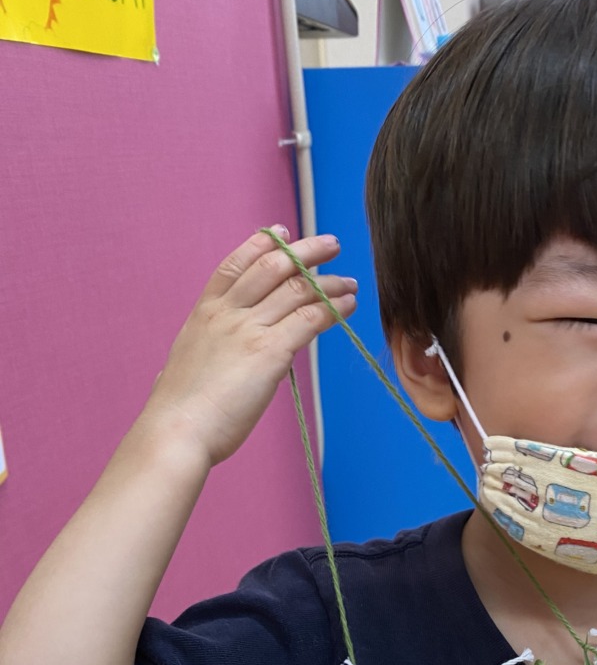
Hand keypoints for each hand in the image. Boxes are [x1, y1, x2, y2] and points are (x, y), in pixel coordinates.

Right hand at [145, 227, 358, 465]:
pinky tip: (348, 306)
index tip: (281, 234)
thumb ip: (205, 351)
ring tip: (350, 282)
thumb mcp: (186, 366)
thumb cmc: (178, 412)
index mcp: (204, 314)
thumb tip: (211, 359)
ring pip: (297, 290)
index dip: (261, 246)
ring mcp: (249, 329)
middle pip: (273, 267)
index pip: (235, 265)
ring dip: (329, 282)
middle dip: (305, 251)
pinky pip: (310, 318)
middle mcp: (227, 314)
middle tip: (331, 243)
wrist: (178, 430)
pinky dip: (333, 308)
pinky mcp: (270, 352)